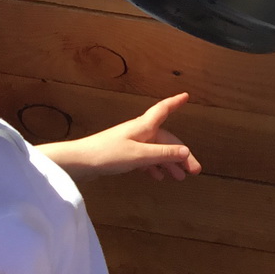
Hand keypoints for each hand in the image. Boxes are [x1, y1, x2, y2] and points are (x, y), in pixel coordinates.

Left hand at [38, 93, 202, 183]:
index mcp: (144, 126)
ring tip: (179, 178)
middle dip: (181, 154)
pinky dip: (154, 166)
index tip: (186, 96)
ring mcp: (131, 143)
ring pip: (157, 151)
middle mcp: (140, 132)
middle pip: (166, 139)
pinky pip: (145, 158)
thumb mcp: (139, 155)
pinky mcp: (123, 154)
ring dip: (169, 163)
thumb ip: (163, 154)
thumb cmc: (108, 154)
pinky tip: (158, 176)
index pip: (164, 110)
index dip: (175, 103)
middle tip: (194, 170)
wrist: (79, 162)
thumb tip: (186, 151)